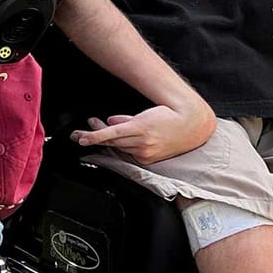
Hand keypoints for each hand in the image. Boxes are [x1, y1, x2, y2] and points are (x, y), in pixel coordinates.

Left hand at [71, 98, 216, 164]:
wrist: (191, 128)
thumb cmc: (170, 116)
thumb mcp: (146, 113)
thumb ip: (125, 119)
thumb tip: (110, 122)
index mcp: (140, 128)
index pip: (111, 133)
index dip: (94, 136)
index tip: (81, 138)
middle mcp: (142, 143)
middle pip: (112, 141)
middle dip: (96, 135)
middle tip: (83, 129)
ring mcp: (145, 153)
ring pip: (119, 147)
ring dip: (108, 140)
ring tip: (97, 130)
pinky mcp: (148, 160)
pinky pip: (129, 153)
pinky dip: (124, 146)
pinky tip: (120, 140)